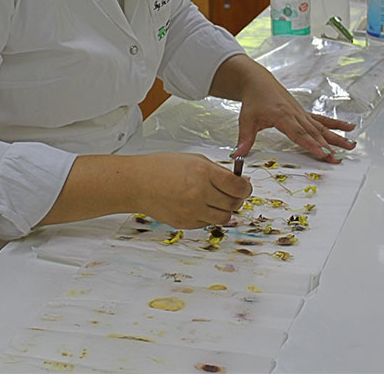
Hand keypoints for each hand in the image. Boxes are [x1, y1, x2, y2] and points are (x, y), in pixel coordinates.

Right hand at [132, 152, 251, 228]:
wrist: (137, 183)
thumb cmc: (161, 167)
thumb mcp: (194, 160)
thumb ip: (217, 171)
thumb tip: (239, 182)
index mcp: (203, 173)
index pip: (238, 187)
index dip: (246, 188)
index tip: (245, 186)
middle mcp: (199, 193)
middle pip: (233, 204)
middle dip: (238, 199)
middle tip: (233, 193)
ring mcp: (192, 211)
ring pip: (224, 218)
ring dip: (225, 209)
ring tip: (217, 200)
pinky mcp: (185, 223)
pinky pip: (207, 223)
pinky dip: (209, 216)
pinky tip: (200, 205)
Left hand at [212, 55, 355, 163]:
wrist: (257, 81)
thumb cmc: (253, 101)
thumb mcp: (246, 120)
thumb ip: (244, 139)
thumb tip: (237, 156)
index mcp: (282, 116)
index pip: (298, 133)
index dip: (310, 144)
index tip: (322, 153)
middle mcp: (295, 114)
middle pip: (313, 132)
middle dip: (327, 146)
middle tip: (337, 158)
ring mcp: (301, 113)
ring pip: (321, 127)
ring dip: (336, 137)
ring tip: (350, 146)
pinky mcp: (304, 113)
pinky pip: (322, 119)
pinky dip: (335, 124)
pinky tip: (349, 128)